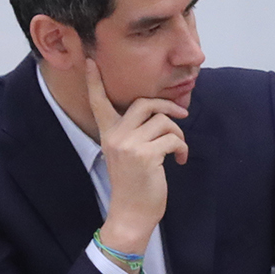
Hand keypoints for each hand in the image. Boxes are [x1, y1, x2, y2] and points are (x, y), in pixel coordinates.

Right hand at [87, 58, 188, 256]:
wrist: (131, 214)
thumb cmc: (135, 183)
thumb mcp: (128, 154)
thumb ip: (135, 133)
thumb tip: (161, 115)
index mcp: (108, 134)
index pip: (98, 102)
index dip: (95, 81)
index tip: (91, 60)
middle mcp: (115, 136)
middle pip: (145, 103)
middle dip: (168, 107)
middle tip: (181, 116)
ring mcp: (129, 145)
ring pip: (164, 121)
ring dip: (178, 134)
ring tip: (178, 150)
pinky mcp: (145, 155)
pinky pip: (174, 138)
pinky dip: (183, 148)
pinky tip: (180, 161)